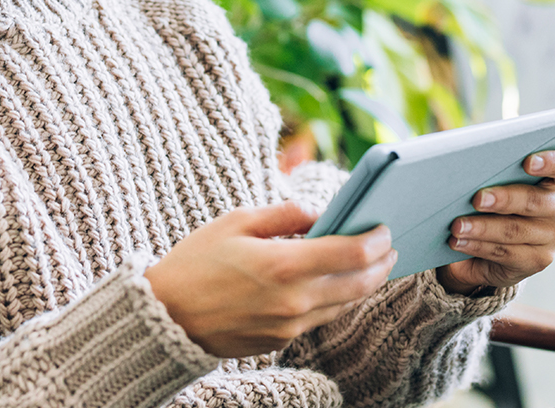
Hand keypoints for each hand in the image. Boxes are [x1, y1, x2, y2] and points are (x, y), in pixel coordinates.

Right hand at [144, 201, 397, 357]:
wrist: (165, 316)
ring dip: (363, 285)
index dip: (375, 240)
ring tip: (371, 266)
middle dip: (380, 265)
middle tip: (390, 248)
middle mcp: (294, 301)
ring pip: (343, 306)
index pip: (351, 254)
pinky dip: (334, 300)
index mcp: (283, 265)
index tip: (384, 229)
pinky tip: (335, 285)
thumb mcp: (235, 222)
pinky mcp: (280, 341)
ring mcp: (289, 326)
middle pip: (358, 285)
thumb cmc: (195, 262)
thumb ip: (283, 214)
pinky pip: (318, 319)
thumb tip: (319, 214)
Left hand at [436, 150, 554, 294]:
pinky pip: (505, 252)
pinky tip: (458, 241)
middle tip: (477, 199)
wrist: (495, 241)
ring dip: (482, 227)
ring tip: (457, 225)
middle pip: (536, 201)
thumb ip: (497, 168)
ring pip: (516, 230)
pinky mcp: (537, 261)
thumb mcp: (501, 178)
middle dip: (504, 199)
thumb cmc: (498, 194)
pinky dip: (477, 245)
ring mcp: (554, 237)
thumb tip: (467, 163)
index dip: (553, 162)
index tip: (527, 162)